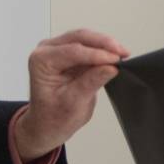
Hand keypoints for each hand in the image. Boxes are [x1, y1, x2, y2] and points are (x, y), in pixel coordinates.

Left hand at [11, 28, 129, 159]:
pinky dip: (103, 50)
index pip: (73, 51)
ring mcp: (57, 50)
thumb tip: (110, 67)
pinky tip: (115, 56)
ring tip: (122, 54)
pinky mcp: (69, 53)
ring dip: (105, 45)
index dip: (97, 54)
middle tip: (123, 53)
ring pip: (85, 39)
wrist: (48, 124)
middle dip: (103, 44)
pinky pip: (88, 46)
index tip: (116, 60)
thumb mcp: (74, 103)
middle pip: (79, 38)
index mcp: (41, 61)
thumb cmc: (53, 117)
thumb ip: (91, 82)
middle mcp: (46, 51)